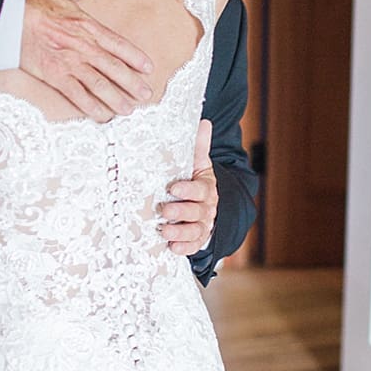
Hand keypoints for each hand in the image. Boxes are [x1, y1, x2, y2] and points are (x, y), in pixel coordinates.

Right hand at [20, 0, 154, 121]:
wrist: (9, 16)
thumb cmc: (31, 3)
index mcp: (87, 26)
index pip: (118, 44)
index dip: (135, 57)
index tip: (147, 67)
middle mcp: (84, 46)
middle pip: (115, 68)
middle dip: (132, 83)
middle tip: (146, 94)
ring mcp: (71, 63)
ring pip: (100, 85)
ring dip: (117, 98)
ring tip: (129, 110)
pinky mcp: (55, 75)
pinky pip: (77, 95)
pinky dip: (91, 107)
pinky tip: (102, 116)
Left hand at [159, 119, 217, 254]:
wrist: (203, 207)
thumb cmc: (194, 182)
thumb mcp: (198, 165)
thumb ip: (198, 147)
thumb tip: (204, 121)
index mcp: (206, 187)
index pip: (200, 189)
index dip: (188, 189)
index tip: (173, 187)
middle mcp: (207, 208)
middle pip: (197, 211)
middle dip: (180, 211)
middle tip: (164, 210)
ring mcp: (203, 225)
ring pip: (195, 231)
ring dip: (179, 232)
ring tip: (164, 231)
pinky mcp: (196, 240)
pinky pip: (193, 246)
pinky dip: (183, 248)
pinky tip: (171, 248)